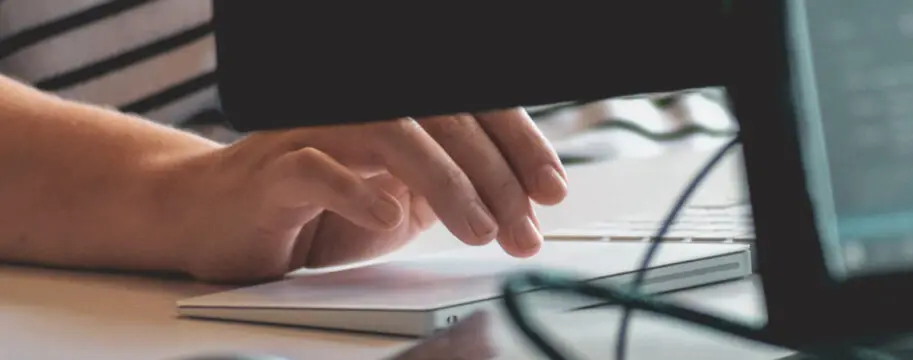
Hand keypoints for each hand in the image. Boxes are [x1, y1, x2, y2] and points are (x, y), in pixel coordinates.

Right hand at [164, 108, 566, 281]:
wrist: (220, 220)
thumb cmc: (315, 208)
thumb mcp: (402, 200)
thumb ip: (452, 188)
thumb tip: (521, 199)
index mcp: (399, 113)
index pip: (472, 111)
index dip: (519, 145)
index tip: (551, 190)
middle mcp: (361, 108)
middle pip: (445, 119)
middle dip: (496, 177)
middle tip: (524, 228)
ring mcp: (316, 131)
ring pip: (394, 134)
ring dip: (447, 184)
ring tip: (479, 229)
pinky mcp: (274, 167)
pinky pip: (319, 168)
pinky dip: (358, 190)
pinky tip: (388, 217)